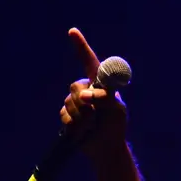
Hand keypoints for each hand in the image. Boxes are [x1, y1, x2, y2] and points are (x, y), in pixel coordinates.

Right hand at [60, 27, 127, 160]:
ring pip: (69, 103)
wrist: (106, 149)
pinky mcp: (68, 115)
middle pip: (75, 86)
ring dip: (81, 117)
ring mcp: (76, 102)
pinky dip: (74, 126)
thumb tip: (83, 96)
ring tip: (92, 126)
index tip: (72, 32)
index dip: (81, 46)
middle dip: (84, 103)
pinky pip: (64, 116)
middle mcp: (87, 89)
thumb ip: (103, 99)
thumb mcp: (115, 111)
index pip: (90, 63)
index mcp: (101, 84)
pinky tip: (82, 131)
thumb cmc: (115, 127)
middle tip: (96, 116)